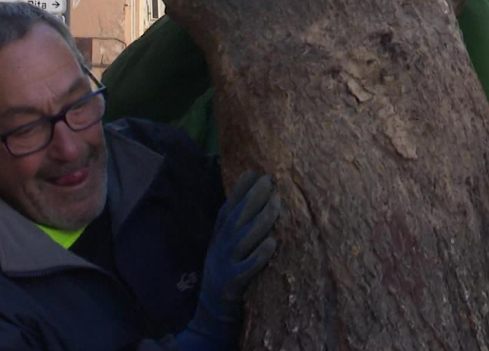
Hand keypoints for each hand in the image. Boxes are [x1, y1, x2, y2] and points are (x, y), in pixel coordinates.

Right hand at [184, 171, 278, 344]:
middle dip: (252, 198)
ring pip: (243, 239)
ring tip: (277, 204)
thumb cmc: (226, 275)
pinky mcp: (233, 285)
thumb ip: (237, 228)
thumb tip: (255, 201)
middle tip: (269, 180)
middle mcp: (220, 248)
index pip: (228, 209)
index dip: (238, 191)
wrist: (211, 315)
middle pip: (235, 219)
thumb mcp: (225, 249)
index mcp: (219, 238)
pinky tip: (273, 243)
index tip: (253, 172)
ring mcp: (225, 266)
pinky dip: (259, 255)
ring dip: (260, 221)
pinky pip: (247, 269)